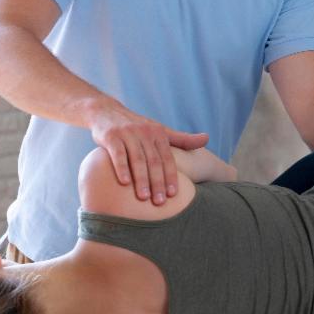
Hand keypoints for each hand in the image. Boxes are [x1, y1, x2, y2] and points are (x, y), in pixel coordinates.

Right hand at [88, 105, 209, 204]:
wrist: (106, 111)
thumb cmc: (137, 126)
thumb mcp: (159, 130)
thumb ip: (182, 139)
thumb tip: (207, 139)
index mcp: (159, 133)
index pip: (168, 158)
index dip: (171, 176)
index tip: (173, 195)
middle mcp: (145, 133)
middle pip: (154, 161)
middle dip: (157, 182)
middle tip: (160, 202)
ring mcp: (128, 134)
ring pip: (137, 159)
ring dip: (141, 179)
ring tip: (143, 197)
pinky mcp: (111, 136)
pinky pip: (118, 154)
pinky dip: (121, 168)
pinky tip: (125, 183)